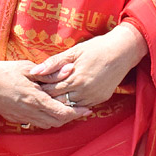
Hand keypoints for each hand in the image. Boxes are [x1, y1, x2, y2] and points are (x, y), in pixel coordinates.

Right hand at [0, 52, 90, 128]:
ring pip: (46, 124)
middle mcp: (30, 111)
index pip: (61, 112)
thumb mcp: (28, 68)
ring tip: (68, 110)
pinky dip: (45, 119)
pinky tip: (48, 110)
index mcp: (35, 99)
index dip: (76, 112)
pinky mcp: (14, 118)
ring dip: (58, 119)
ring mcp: (21, 117)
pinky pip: (35, 123)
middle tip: (81, 110)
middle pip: (56, 121)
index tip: (88, 109)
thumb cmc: (4, 71)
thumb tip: (71, 69)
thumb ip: (50, 72)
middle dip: (71, 117)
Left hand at [30, 24, 147, 107]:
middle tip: (37, 95)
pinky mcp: (101, 99)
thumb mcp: (74, 51)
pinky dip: (73, 104)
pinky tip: (67, 99)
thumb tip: (34, 72)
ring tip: (50, 98)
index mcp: (75, 78)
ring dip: (60, 103)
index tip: (33, 87)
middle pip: (59, 101)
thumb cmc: (97, 48)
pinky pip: (82, 106)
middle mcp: (84, 92)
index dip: (41, 89)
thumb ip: (53, 63)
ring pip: (70, 107)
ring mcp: (93, 97)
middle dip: (48, 98)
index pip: (51, 90)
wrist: (123, 51)